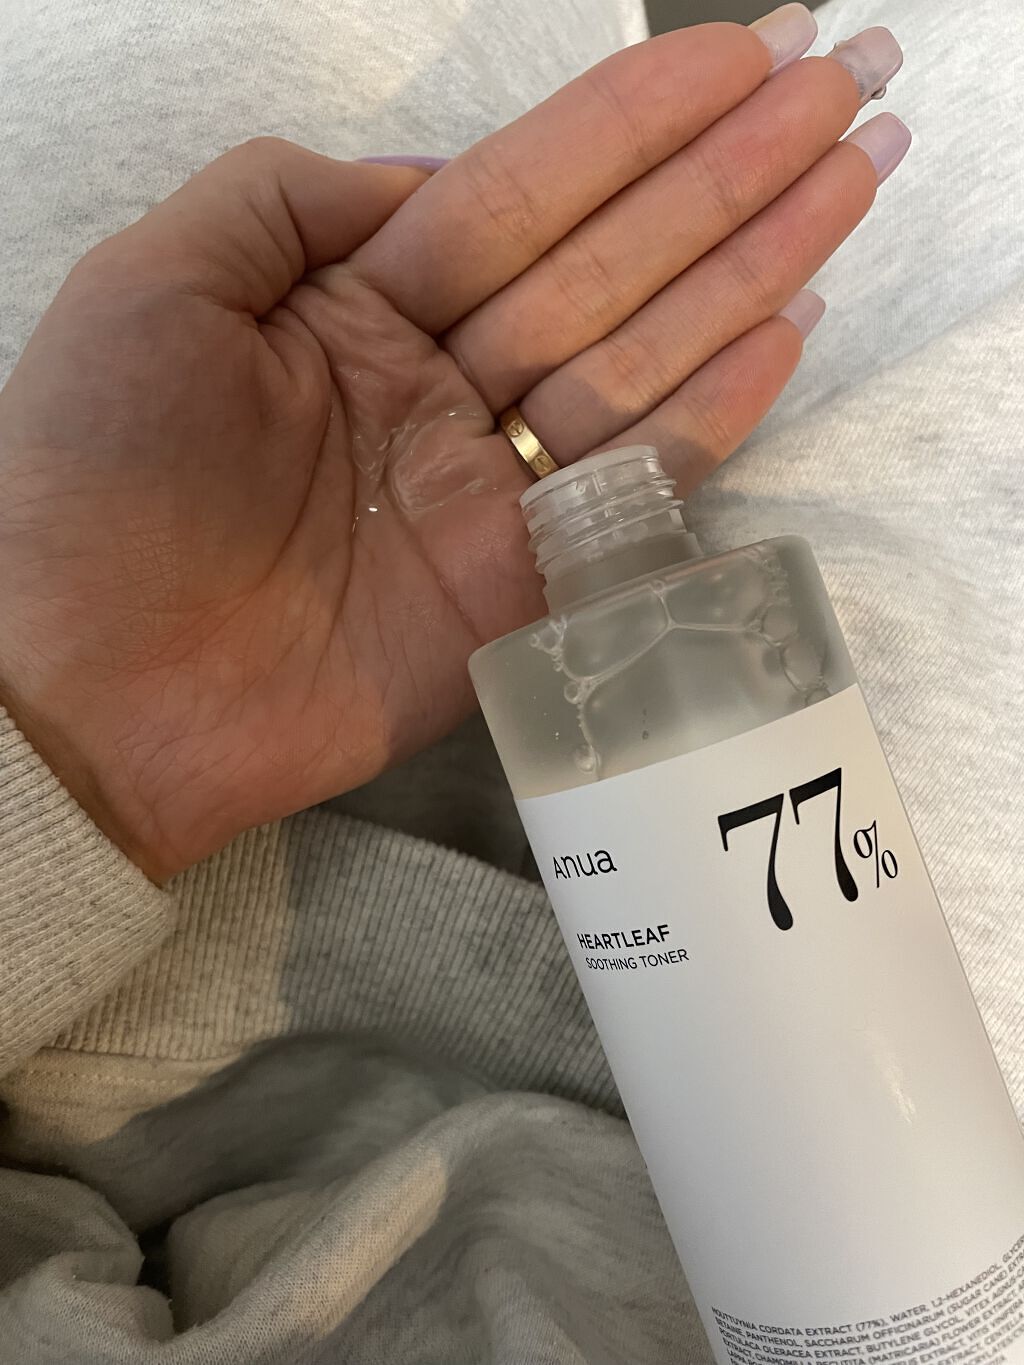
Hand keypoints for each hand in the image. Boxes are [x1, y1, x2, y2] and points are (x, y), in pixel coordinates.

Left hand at [0, 19, 905, 879]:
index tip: (736, 56)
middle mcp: (439, 382)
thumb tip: (430, 173)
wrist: (95, 680)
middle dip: (722, 174)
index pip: (523, 189)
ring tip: (847, 179)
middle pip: (607, 260)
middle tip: (838, 88)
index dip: (631, 121)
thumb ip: (290, 199)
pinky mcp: (521, 579)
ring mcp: (488, 481)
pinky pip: (636, 480)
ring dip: (748, 267)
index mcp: (357, 301)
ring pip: (641, 354)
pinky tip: (788, 326)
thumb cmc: (96, 474)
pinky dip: (714, 409)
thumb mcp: (156, 282)